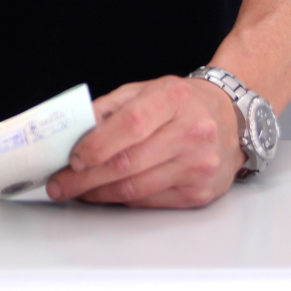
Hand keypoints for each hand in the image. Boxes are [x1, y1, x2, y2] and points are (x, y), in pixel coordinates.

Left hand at [46, 75, 244, 208]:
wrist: (232, 121)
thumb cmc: (182, 104)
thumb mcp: (146, 90)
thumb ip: (109, 108)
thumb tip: (74, 134)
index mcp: (174, 98)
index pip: (130, 123)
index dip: (96, 144)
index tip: (72, 157)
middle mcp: (192, 132)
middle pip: (128, 162)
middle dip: (84, 177)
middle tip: (59, 183)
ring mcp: (198, 165)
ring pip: (135, 188)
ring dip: (97, 193)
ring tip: (75, 191)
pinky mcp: (199, 193)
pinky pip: (148, 201)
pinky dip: (121, 200)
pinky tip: (104, 194)